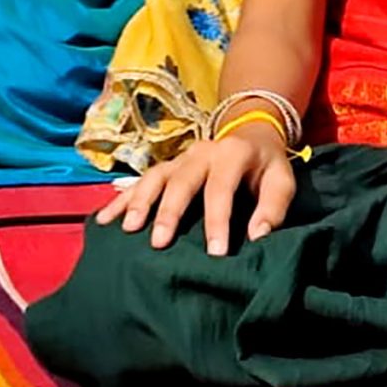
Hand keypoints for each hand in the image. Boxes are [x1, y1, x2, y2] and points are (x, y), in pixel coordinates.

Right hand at [95, 122, 296, 254]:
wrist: (252, 133)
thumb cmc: (266, 165)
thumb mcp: (282, 181)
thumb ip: (274, 207)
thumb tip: (257, 236)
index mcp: (232, 154)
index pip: (221, 189)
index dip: (217, 221)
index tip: (215, 253)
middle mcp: (201, 153)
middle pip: (181, 181)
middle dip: (169, 212)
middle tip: (159, 243)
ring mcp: (179, 158)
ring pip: (154, 177)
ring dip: (139, 202)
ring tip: (127, 229)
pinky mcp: (165, 167)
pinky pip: (139, 181)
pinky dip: (120, 200)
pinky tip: (104, 220)